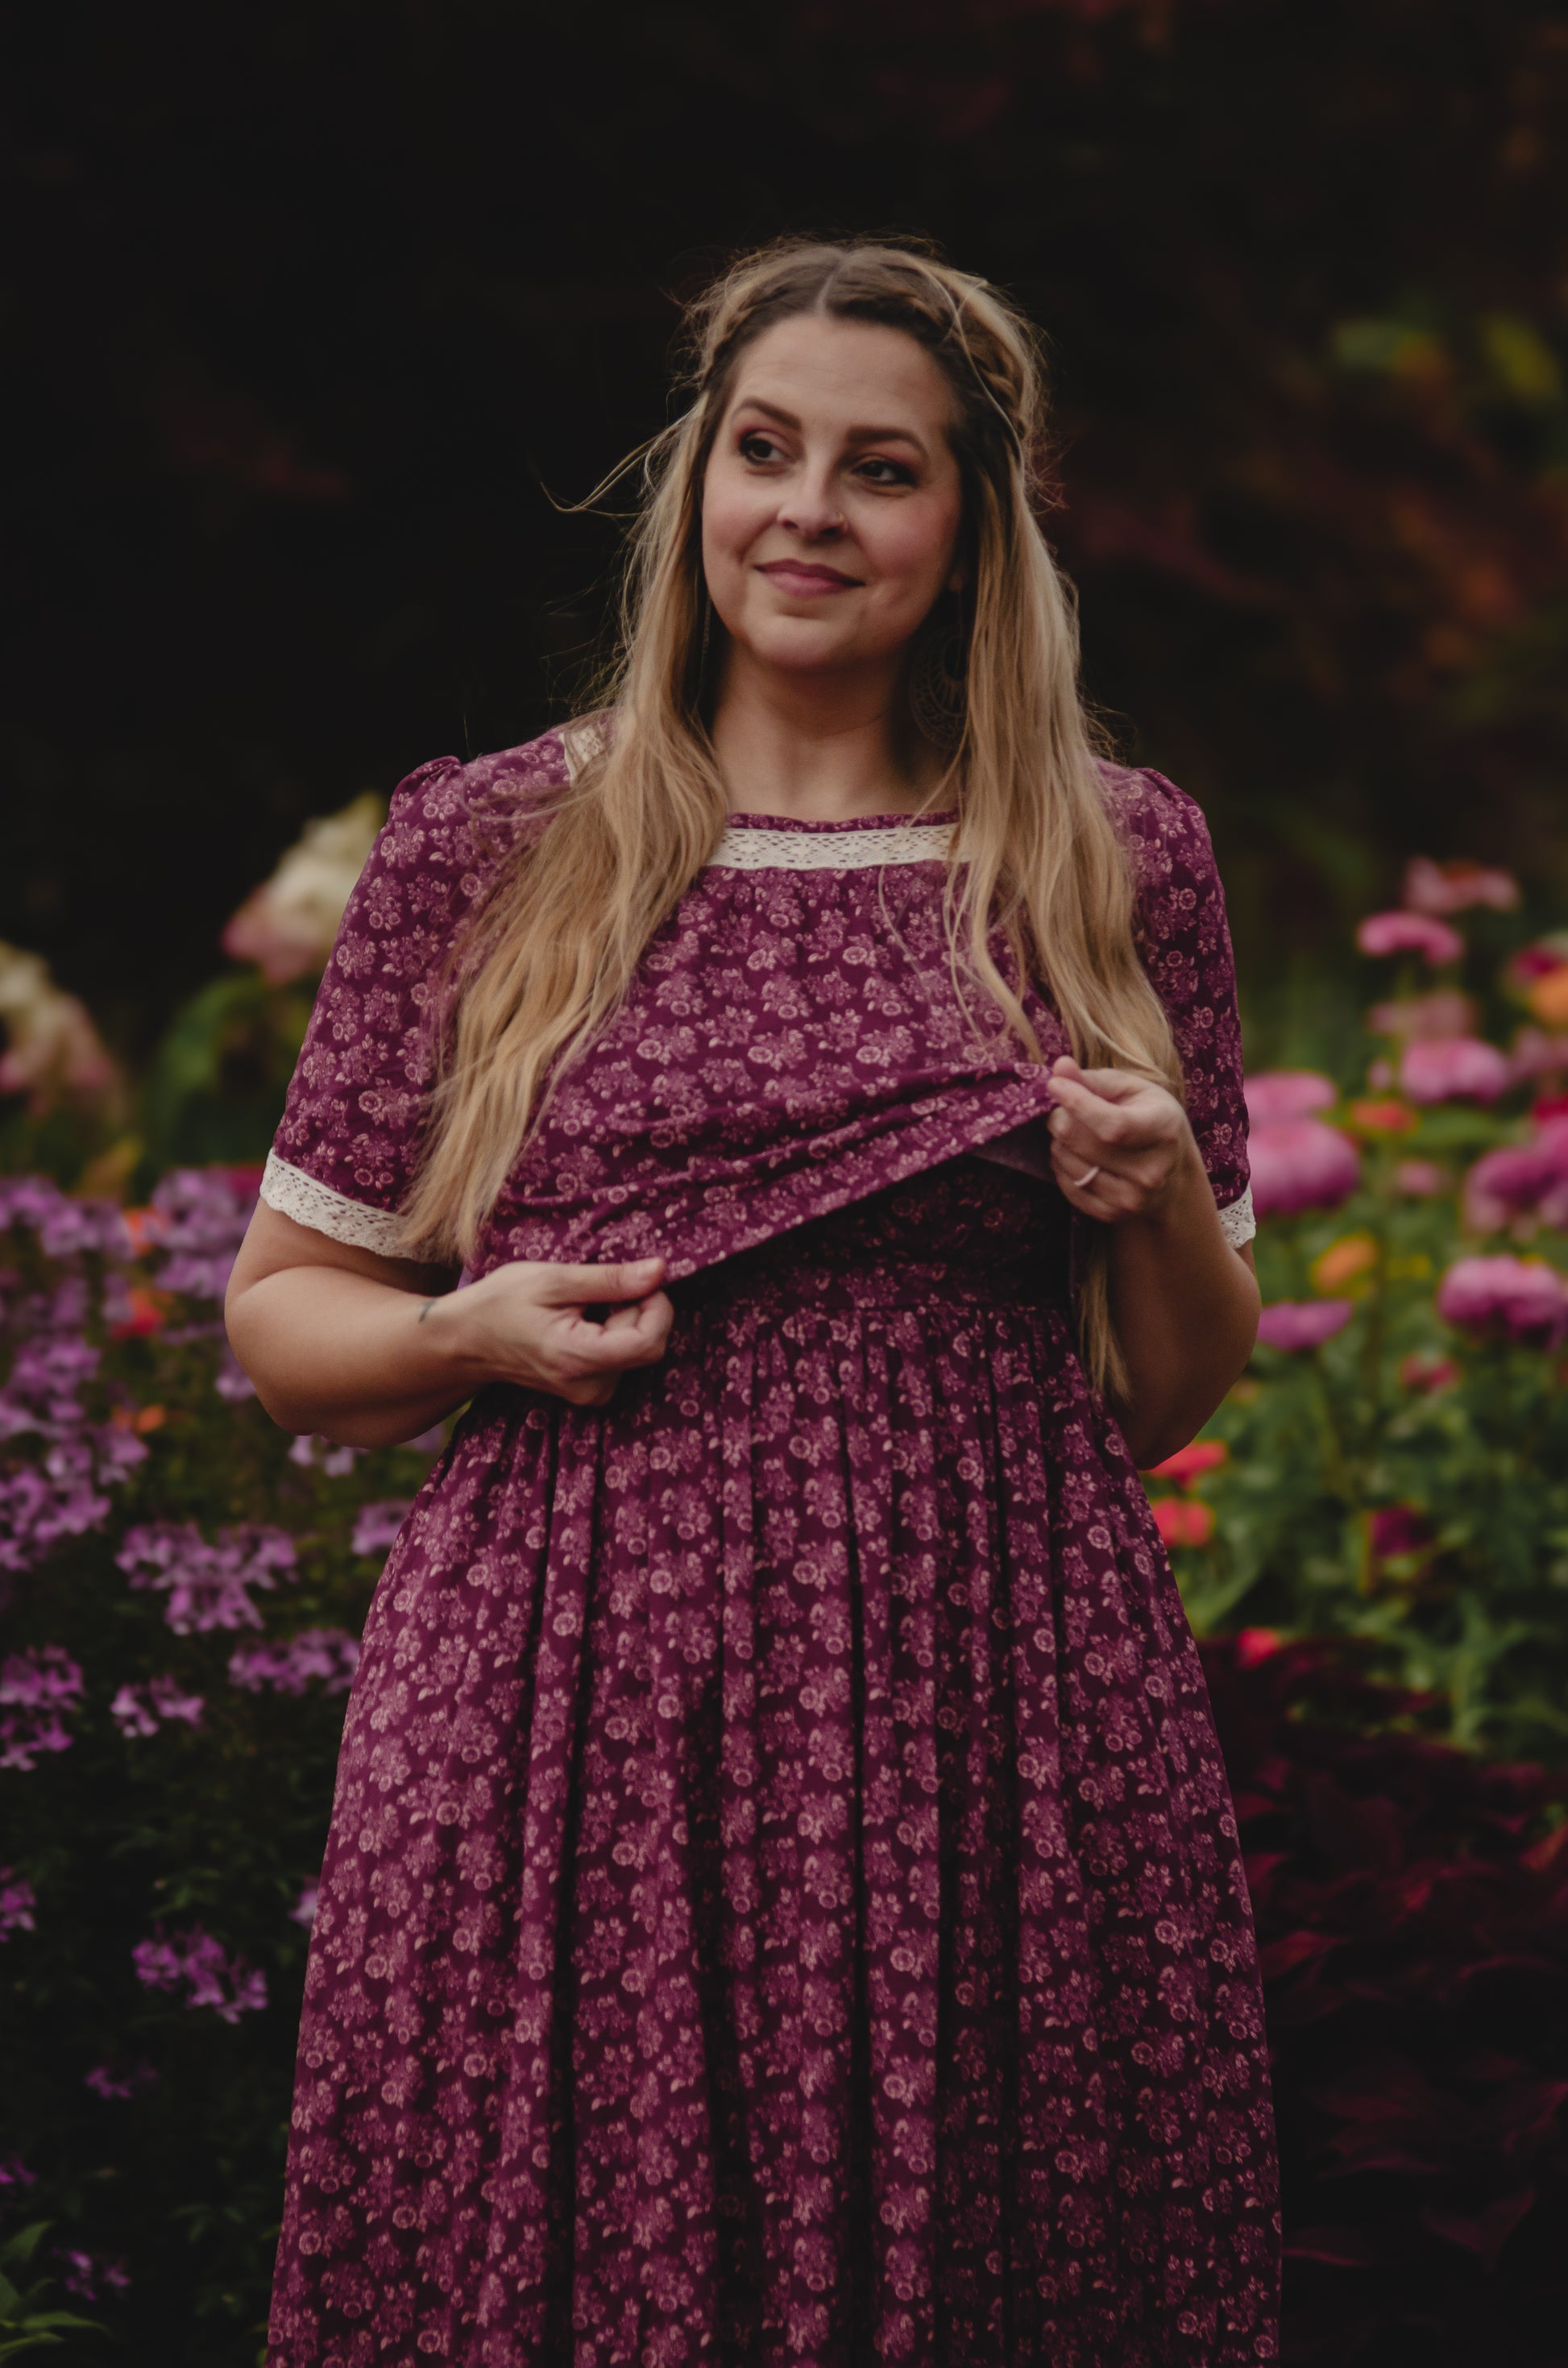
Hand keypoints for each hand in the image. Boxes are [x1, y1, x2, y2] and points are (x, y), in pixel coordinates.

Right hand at [429, 1256, 674, 1407]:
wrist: (465, 1339)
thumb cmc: (501, 1303)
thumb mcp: (553, 1280)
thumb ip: (610, 1279)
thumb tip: (660, 1272)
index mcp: (579, 1359)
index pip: (650, 1341)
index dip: (656, 1306)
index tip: (637, 1279)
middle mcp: (590, 1386)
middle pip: (648, 1346)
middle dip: (639, 1310)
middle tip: (602, 1288)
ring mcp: (590, 1394)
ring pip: (638, 1351)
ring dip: (624, 1321)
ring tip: (584, 1306)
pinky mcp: (589, 1391)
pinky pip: (623, 1359)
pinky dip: (614, 1334)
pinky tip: (583, 1322)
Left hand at [1045, 1055, 1198, 1223]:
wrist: (1171, 1172)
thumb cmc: (1149, 1118)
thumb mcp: (1132, 1090)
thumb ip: (1094, 1079)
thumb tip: (1060, 1067)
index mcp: (1163, 1130)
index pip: (1112, 1124)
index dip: (1077, 1103)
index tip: (1054, 1085)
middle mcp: (1151, 1171)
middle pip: (1082, 1142)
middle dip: (1060, 1119)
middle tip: (1061, 1110)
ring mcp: (1132, 1198)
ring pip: (1069, 1164)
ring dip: (1058, 1143)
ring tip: (1072, 1133)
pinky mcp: (1112, 1214)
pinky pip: (1068, 1187)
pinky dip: (1061, 1167)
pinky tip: (1073, 1154)